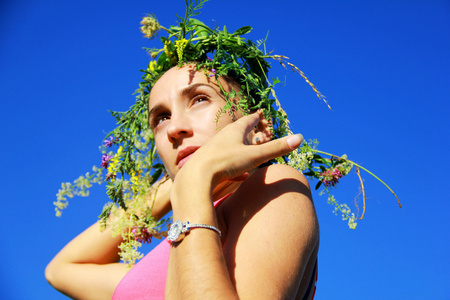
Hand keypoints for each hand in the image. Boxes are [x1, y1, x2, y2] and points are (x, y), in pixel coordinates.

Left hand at [181, 110, 303, 183]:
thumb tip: (300, 138)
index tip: (260, 115)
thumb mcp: (254, 156)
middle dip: (246, 132)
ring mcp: (214, 150)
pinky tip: (237, 176)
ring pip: (229, 146)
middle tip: (253, 130)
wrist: (195, 177)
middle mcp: (222, 138)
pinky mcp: (208, 164)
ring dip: (239, 148)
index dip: (256, 119)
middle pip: (237, 132)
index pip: (247, 121)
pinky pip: (224, 162)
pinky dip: (233, 165)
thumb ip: (276, 149)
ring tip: (245, 151)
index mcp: (234, 131)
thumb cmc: (225, 162)